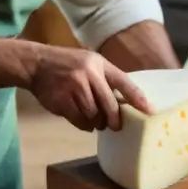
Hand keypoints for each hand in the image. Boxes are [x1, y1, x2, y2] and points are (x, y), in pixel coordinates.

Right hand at [29, 46, 152, 132]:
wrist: (37, 64)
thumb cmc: (68, 64)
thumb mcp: (89, 63)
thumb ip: (105, 79)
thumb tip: (125, 103)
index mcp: (99, 63)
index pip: (123, 82)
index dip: (137, 98)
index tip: (150, 111)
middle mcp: (88, 74)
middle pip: (110, 105)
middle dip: (114, 120)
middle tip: (115, 125)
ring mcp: (74, 87)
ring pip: (94, 115)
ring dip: (96, 122)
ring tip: (93, 119)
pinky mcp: (62, 101)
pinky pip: (80, 120)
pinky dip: (84, 124)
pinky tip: (82, 119)